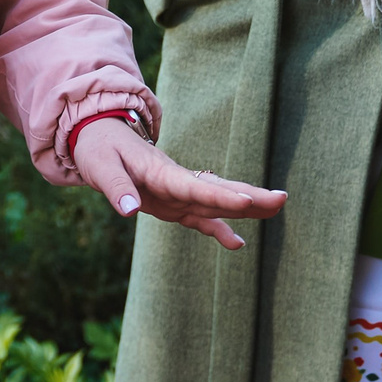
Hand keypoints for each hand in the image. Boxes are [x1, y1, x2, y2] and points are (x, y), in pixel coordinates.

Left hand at [73, 119, 284, 249]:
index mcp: (160, 172)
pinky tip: (238, 244)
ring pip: (218, 202)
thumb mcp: (100, 167)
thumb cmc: (99, 149)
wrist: (100, 137)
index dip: (221, 197)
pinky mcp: (174, 203)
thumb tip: (130, 211)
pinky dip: (219, 229)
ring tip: (277, 209)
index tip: (247, 201)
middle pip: (218, 191)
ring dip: (246, 207)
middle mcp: (177, 182)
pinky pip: (201, 217)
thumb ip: (116, 188)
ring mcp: (178, 192)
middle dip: (250, 196)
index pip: (195, 187)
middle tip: (282, 200)